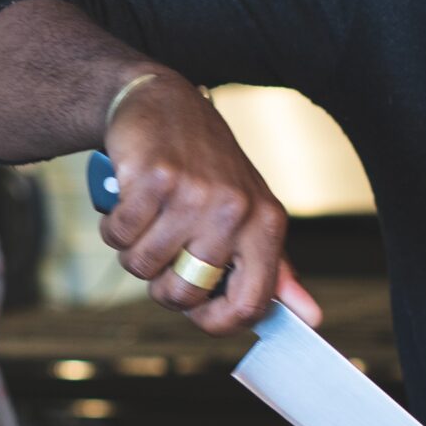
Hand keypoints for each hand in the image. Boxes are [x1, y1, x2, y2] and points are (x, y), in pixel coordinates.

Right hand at [101, 75, 321, 336]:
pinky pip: (119, 235)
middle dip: (159, 285)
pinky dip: (113, 227)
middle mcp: (235, 209)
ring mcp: (194, 193)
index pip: (250, 304)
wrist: (164, 103)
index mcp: (265, 224)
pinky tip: (127, 203)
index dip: (215, 322)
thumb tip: (312, 317)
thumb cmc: (206, 168)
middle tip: (160, 255)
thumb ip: (274, 269)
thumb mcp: (250, 214)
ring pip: (143, 266)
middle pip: (184, 293)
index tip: (195, 311)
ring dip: (131, 252)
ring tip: (144, 221)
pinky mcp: (154, 178)